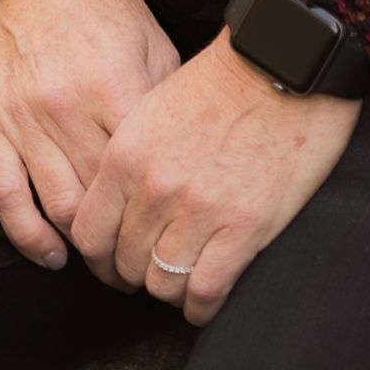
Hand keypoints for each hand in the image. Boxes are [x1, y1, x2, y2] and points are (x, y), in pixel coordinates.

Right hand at [0, 0, 182, 270]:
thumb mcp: (146, 34)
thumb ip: (166, 92)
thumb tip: (188, 144)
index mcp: (115, 84)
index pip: (143, 170)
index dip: (162, 207)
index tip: (175, 229)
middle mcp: (68, 109)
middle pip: (102, 198)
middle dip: (125, 237)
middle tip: (143, 258)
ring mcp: (25, 121)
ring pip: (58, 207)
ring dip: (83, 243)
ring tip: (105, 257)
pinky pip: (6, 196)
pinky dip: (28, 236)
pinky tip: (52, 255)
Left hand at [69, 26, 361, 326]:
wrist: (281, 63)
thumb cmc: (224, 77)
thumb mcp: (156, 105)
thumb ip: (133, 155)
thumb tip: (124, 200)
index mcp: (127, 154)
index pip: (88, 233)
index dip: (99, 257)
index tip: (113, 260)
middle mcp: (155, 188)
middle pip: (125, 264)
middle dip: (136, 273)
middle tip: (154, 268)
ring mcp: (198, 211)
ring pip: (162, 284)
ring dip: (170, 288)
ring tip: (183, 277)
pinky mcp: (242, 229)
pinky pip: (204, 293)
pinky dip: (201, 306)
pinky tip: (205, 300)